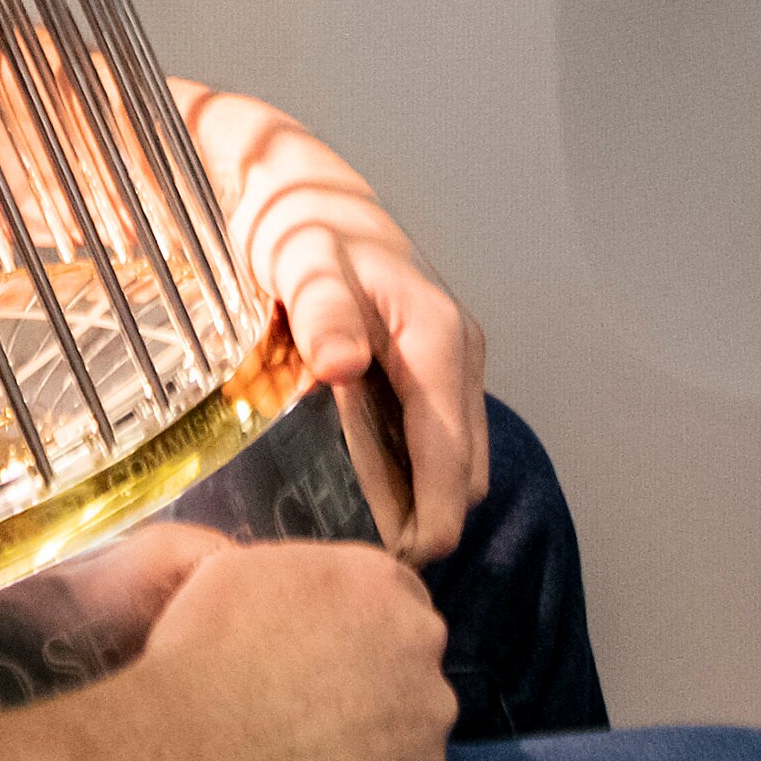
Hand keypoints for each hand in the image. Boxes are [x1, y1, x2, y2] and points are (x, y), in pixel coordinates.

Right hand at [141, 537, 452, 760]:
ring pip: (412, 711)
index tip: (319, 640)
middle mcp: (419, 638)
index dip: (352, 617)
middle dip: (373, 664)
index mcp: (375, 578)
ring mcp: (429, 710)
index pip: (391, 589)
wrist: (200, 754)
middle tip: (311, 689)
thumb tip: (312, 597)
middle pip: (410, 647)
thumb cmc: (203, 657)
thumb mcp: (236, 570)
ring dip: (377, 719)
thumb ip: (300, 573)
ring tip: (308, 736)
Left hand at [179, 85, 487, 561]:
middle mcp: (456, 353)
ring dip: (426, 498)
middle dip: (432, 517)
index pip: (452, 451)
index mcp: (437, 339)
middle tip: (372, 568)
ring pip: (453, 452)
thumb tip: (345, 364)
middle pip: (462, 464)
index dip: (435, 513)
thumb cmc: (298, 227)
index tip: (409, 562)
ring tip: (370, 544)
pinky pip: (435, 433)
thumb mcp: (302, 262)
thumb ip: (323, 312)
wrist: (299, 191)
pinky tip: (370, 495)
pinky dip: (415, 470)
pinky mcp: (428, 364)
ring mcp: (448, 360)